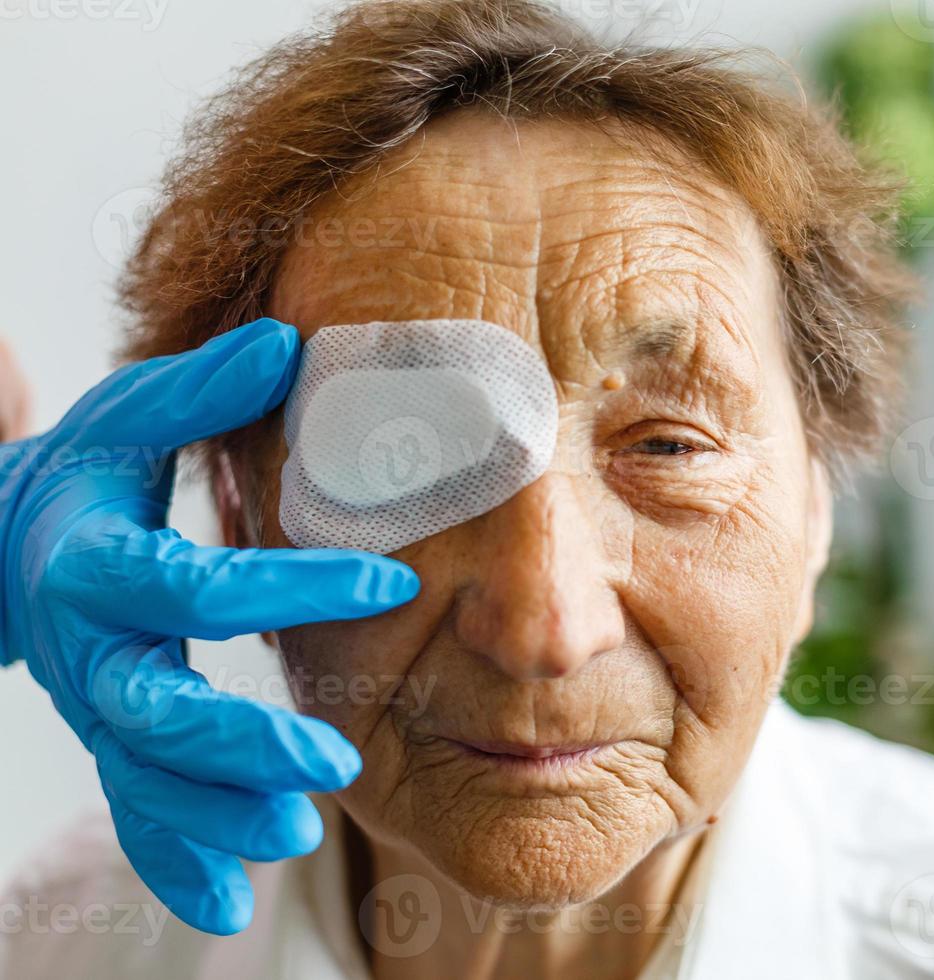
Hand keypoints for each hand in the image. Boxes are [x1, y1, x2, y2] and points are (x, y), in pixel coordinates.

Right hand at [0, 318, 418, 933]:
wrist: (4, 543)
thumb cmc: (88, 473)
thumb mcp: (128, 418)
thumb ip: (200, 390)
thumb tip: (287, 341)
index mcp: (98, 563)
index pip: (195, 584)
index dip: (288, 587)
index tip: (393, 583)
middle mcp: (89, 649)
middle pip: (155, 710)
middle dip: (240, 744)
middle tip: (335, 765)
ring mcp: (94, 706)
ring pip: (145, 777)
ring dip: (216, 816)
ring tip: (298, 836)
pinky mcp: (107, 740)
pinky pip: (134, 810)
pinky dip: (175, 859)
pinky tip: (231, 905)